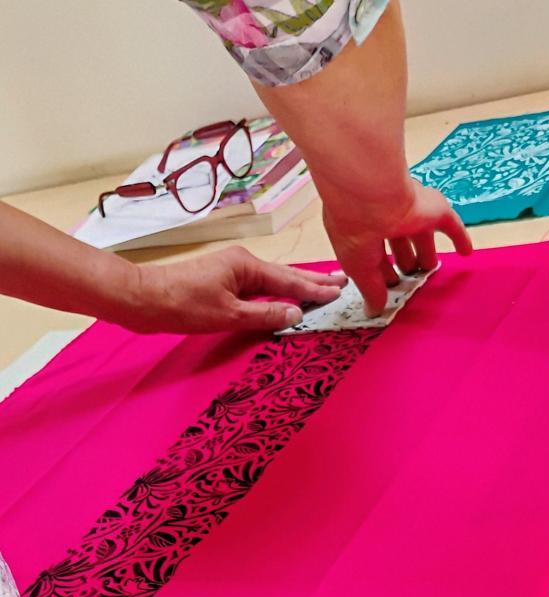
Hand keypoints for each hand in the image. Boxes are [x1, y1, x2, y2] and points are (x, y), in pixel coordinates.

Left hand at [113, 246, 345, 333]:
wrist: (142, 299)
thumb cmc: (182, 305)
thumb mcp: (228, 315)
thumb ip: (265, 316)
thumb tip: (295, 315)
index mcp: (246, 265)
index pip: (289, 280)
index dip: (315, 289)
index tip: (340, 290)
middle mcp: (242, 263)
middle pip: (285, 275)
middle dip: (313, 281)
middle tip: (341, 282)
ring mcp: (231, 271)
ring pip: (273, 281)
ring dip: (297, 287)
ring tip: (322, 289)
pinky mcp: (222, 282)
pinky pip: (259, 287)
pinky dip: (277, 292)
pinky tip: (286, 298)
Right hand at [322, 179, 471, 315]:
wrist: (371, 195)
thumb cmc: (356, 232)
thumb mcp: (358, 267)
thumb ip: (370, 289)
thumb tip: (374, 311)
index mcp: (362, 230)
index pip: (374, 254)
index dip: (381, 272)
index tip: (388, 288)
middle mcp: (386, 219)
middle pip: (399, 243)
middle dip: (404, 260)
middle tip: (410, 276)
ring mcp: (412, 213)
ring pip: (422, 235)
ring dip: (426, 252)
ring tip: (430, 267)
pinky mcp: (434, 210)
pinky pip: (452, 226)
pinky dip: (460, 238)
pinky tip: (467, 252)